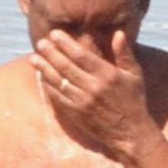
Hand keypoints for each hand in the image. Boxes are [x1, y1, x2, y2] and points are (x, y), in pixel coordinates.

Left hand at [30, 29, 157, 161]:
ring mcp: (83, 101)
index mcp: (107, 74)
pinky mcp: (77, 114)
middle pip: (66, 67)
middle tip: (40, 43)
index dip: (66, 44)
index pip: (82, 56)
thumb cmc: (134, 101)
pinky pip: (59, 98)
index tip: (55, 34)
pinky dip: (49, 86)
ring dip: (45, 69)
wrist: (131, 133)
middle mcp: (93, 87)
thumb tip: (118, 33)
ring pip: (59, 81)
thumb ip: (124, 53)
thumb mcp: (134, 75)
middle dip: (51, 53)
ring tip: (33, 58)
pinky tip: (42, 77)